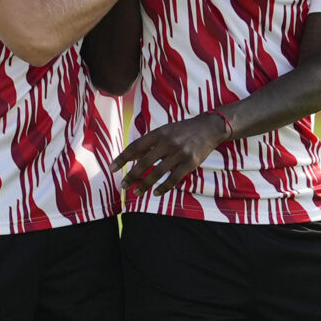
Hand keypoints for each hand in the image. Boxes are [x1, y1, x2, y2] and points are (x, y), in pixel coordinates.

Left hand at [110, 112, 229, 196]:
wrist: (209, 127)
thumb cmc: (182, 130)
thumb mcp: (164, 131)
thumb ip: (148, 143)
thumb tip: (130, 156)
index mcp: (159, 133)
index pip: (136, 146)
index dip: (122, 158)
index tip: (111, 168)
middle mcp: (168, 142)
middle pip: (145, 162)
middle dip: (132, 175)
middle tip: (123, 185)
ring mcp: (179, 153)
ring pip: (158, 173)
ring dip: (145, 185)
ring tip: (136, 192)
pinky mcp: (190, 163)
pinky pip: (174, 179)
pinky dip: (163, 188)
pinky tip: (155, 193)